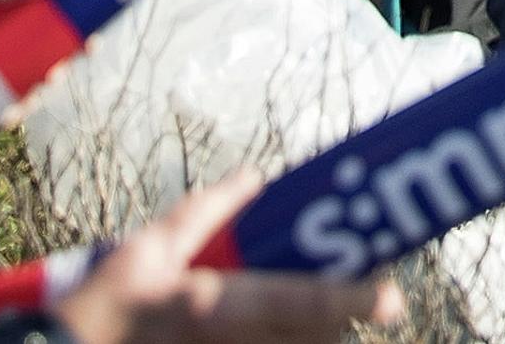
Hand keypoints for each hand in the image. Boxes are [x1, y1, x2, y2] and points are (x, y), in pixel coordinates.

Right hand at [32, 175, 405, 343]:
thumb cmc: (112, 303)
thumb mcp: (151, 247)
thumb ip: (206, 211)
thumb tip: (254, 177)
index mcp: (212, 303)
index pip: (296, 303)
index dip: (349, 301)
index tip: (393, 296)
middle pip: (313, 337)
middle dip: (346, 314)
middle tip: (374, 290)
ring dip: (321, 332)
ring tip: (339, 304)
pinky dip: (292, 340)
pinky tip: (305, 323)